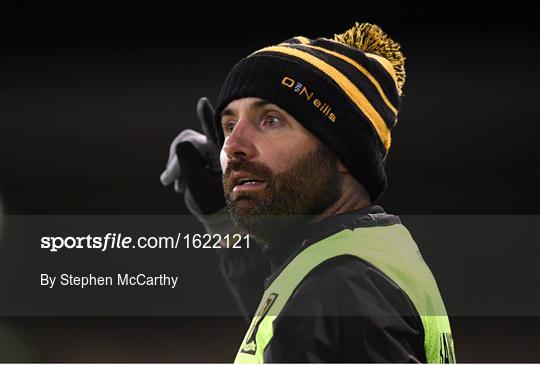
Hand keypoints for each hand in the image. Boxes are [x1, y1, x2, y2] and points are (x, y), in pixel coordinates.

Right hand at [160, 97, 235, 235]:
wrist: (215, 215)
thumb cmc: (212, 203)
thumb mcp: (198, 185)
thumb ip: (188, 163)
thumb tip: (181, 142)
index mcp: (222, 155)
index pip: (214, 133)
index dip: (206, 117)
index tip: (202, 102)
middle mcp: (215, 149)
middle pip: (189, 140)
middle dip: (176, 160)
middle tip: (167, 181)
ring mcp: (206, 151)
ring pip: (182, 145)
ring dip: (175, 166)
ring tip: (178, 186)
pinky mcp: (198, 155)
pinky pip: (180, 152)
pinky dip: (175, 168)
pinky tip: (179, 184)